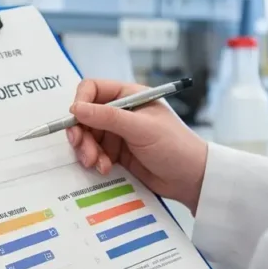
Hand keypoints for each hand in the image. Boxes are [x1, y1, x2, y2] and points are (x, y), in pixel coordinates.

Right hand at [68, 79, 208, 211]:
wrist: (192, 179)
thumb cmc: (175, 146)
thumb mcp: (141, 129)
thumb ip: (107, 117)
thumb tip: (76, 108)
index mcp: (129, 96)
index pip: (93, 89)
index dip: (80, 102)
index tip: (75, 120)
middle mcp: (121, 112)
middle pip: (85, 115)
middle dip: (81, 133)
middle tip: (84, 149)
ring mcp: (118, 133)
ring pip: (87, 136)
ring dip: (87, 150)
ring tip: (97, 163)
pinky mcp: (117, 153)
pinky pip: (95, 153)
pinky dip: (95, 161)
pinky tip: (105, 168)